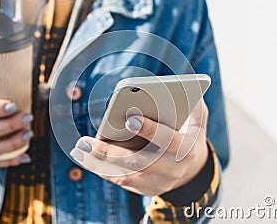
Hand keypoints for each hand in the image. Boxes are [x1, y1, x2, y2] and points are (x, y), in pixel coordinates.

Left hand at [70, 100, 208, 195]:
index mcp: (186, 149)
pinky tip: (86, 159)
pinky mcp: (147, 190)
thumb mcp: (197, 119)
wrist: (193, 170)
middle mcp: (172, 170)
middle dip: (110, 154)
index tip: (130, 119)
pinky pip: (122, 182)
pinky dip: (103, 171)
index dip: (150, 130)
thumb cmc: (190, 136)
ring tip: (79, 150)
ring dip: (100, 165)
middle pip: (139, 163)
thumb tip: (184, 85)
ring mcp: (159, 183)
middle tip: (86, 142)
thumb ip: (193, 103)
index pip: (168, 140)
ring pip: (125, 176)